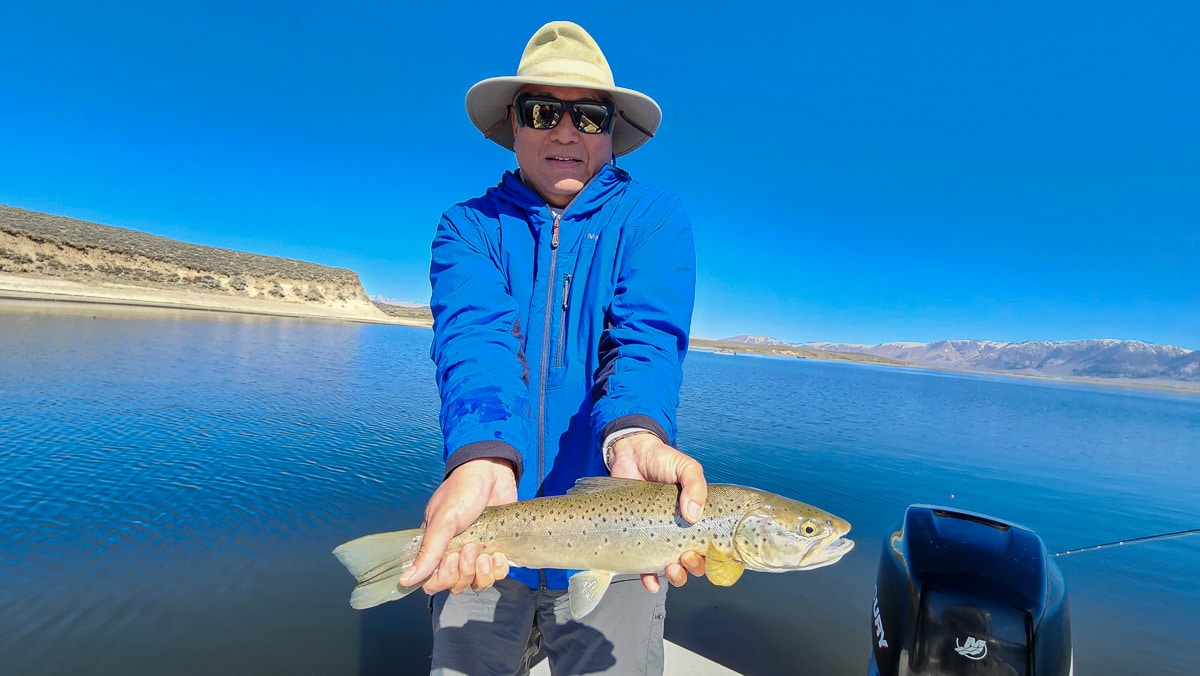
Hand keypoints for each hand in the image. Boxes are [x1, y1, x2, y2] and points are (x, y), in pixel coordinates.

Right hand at [397, 458, 516, 594]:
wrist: (493, 473)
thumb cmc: (463, 491)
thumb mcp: (443, 520)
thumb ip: (428, 551)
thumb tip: (405, 580)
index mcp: (436, 547)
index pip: (433, 581)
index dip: (443, 578)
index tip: (451, 557)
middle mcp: (454, 554)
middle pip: (456, 585)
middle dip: (465, 571)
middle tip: (471, 547)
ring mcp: (477, 554)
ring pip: (476, 583)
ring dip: (482, 573)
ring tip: (487, 553)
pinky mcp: (496, 551)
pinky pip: (496, 575)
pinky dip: (498, 570)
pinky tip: (499, 555)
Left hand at [607, 432, 707, 591]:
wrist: (629, 454)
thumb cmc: (661, 460)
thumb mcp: (685, 467)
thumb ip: (695, 485)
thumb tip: (693, 515)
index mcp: (695, 517)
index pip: (711, 543)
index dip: (716, 555)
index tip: (712, 554)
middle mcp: (678, 530)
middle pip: (694, 560)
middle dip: (695, 566)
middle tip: (688, 556)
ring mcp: (657, 536)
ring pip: (672, 567)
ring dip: (676, 576)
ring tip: (672, 569)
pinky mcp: (636, 539)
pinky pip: (644, 567)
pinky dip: (649, 579)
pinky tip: (652, 582)